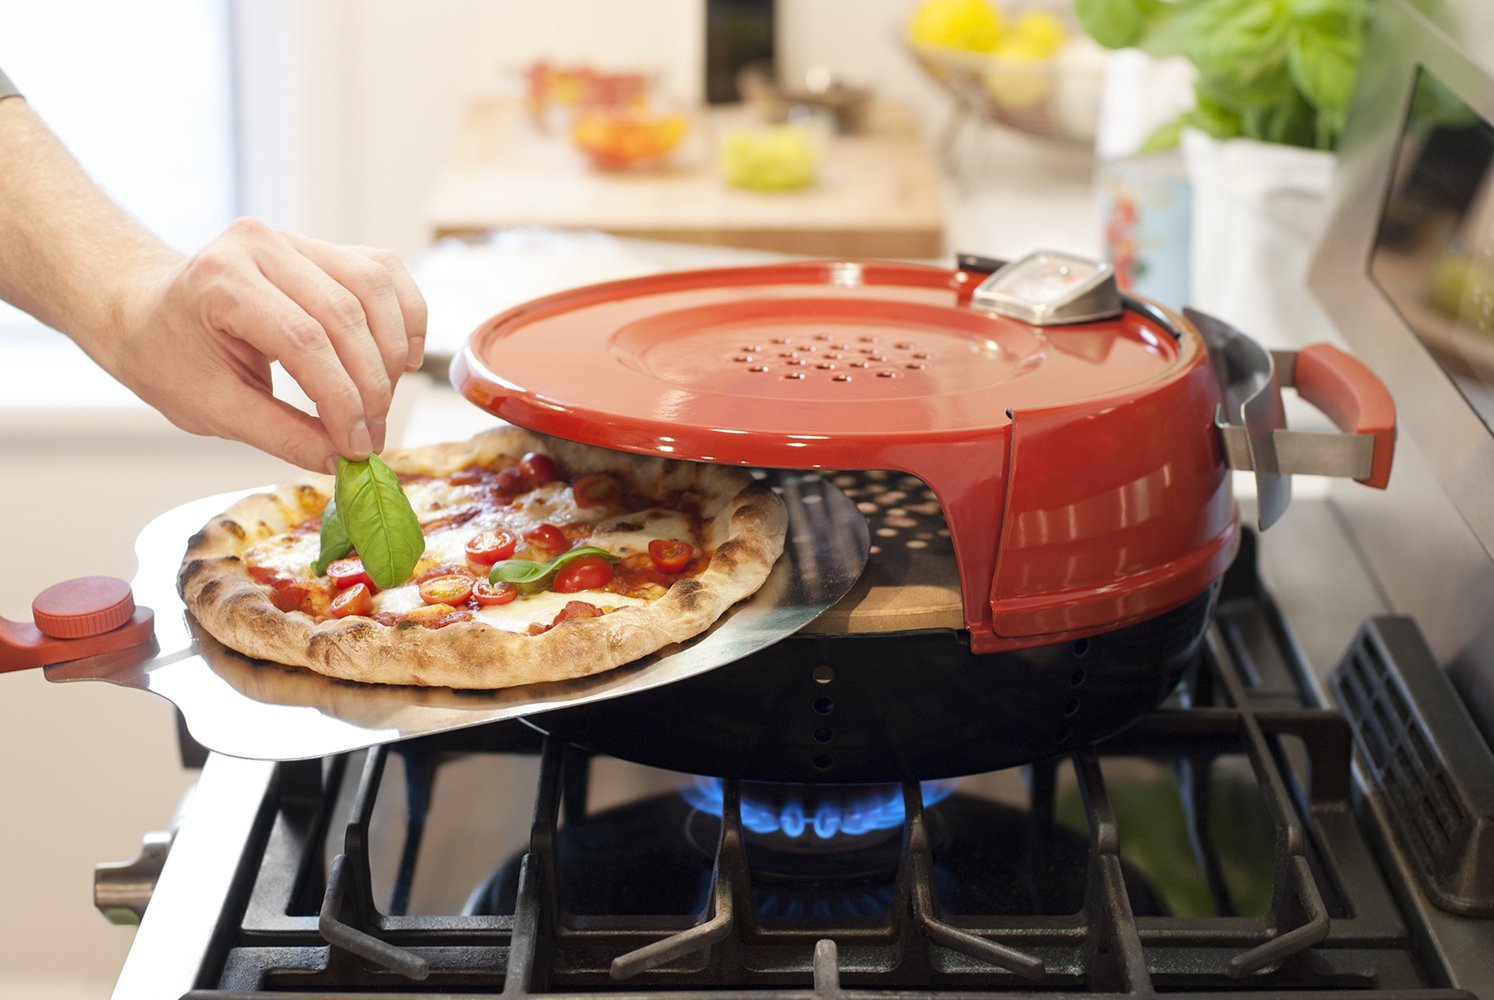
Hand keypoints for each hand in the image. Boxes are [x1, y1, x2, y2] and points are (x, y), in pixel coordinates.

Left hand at [110, 218, 426, 472]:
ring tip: (384, 400)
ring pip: (373, 287)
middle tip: (373, 435)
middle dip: (371, 384)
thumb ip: (280, 434)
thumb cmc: (170, 358)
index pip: (303, 340)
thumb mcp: (213, 409)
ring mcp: (294, 238)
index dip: (341, 398)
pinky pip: (383, 272)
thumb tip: (341, 459)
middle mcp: (260, 245)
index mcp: (220, 281)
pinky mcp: (321, 246)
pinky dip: (404, 316)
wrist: (147, 313)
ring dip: (392, 352)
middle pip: (344, 315)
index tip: (357, 446)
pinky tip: (403, 358)